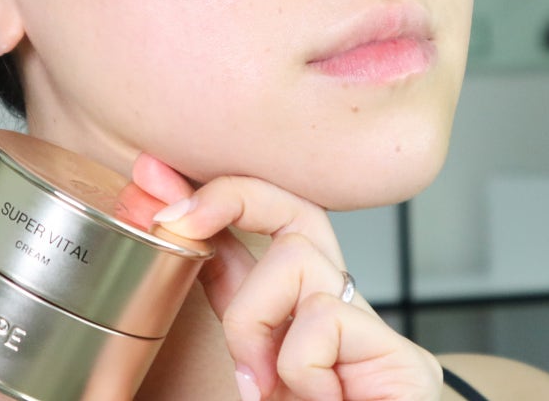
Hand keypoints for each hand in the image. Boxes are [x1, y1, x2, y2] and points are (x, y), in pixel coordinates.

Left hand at [133, 154, 441, 400]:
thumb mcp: (247, 353)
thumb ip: (230, 295)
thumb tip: (180, 228)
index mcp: (297, 306)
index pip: (265, 223)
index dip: (210, 195)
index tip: (154, 179)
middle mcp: (338, 305)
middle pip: (295, 206)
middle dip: (231, 196)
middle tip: (179, 220)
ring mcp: (373, 330)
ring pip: (297, 256)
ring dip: (253, 319)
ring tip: (260, 384)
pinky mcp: (404, 361)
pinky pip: (324, 317)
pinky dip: (298, 366)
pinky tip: (316, 399)